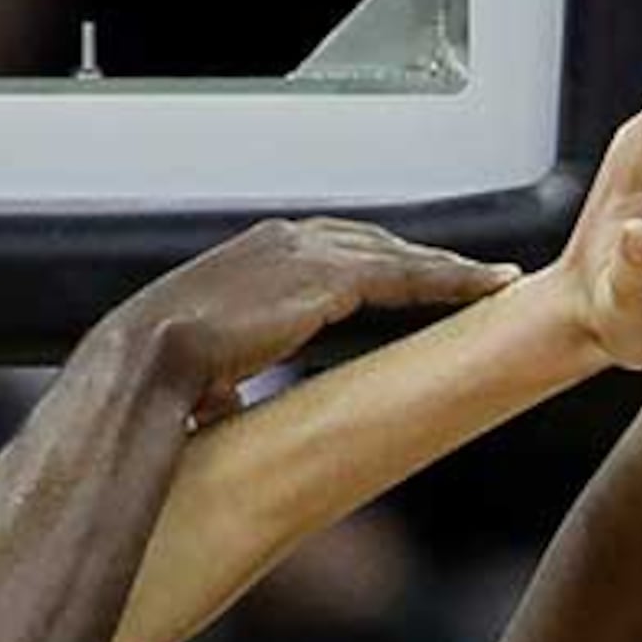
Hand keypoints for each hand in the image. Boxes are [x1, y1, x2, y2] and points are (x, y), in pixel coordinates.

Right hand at [103, 217, 515, 412]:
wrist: (146, 358)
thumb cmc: (159, 371)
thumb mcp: (199, 366)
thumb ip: (223, 378)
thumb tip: (224, 404)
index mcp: (255, 254)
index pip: (333, 248)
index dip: (379, 262)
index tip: (409, 274)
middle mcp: (285, 238)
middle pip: (375, 241)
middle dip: (422, 258)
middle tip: (470, 275)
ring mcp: (309, 251)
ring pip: (400, 254)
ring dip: (450, 268)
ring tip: (495, 282)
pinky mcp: (331, 279)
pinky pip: (409, 275)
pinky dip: (453, 280)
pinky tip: (488, 288)